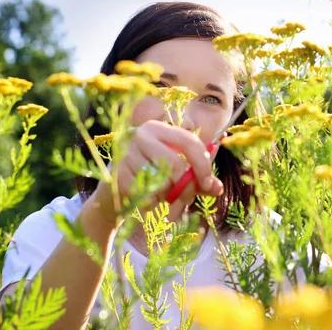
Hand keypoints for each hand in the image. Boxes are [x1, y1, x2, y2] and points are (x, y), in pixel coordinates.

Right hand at [91, 120, 223, 225]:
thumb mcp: (177, 174)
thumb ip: (198, 180)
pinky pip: (145, 194)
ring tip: (161, 195)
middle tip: (186, 198)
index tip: (208, 183)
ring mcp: (126, 152)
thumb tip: (217, 188)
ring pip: (160, 181)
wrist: (113, 192)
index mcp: (161, 129)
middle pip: (176, 164)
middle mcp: (142, 135)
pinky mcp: (117, 172)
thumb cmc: (151, 178)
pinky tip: (146, 199)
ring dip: (166, 195)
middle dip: (186, 186)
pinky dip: (151, 202)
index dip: (203, 165)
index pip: (190, 142)